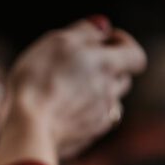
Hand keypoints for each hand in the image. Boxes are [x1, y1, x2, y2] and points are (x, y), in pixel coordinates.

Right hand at [3, 18, 145, 157]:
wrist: (28, 125)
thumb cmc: (39, 79)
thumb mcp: (58, 42)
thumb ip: (84, 31)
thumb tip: (103, 27)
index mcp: (107, 65)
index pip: (136, 55)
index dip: (122, 45)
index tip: (102, 42)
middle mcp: (110, 92)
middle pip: (122, 79)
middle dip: (108, 71)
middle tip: (80, 68)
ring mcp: (100, 118)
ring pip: (108, 102)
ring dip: (96, 94)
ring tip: (68, 92)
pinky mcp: (88, 137)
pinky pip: (94, 122)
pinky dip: (84, 115)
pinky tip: (63, 112)